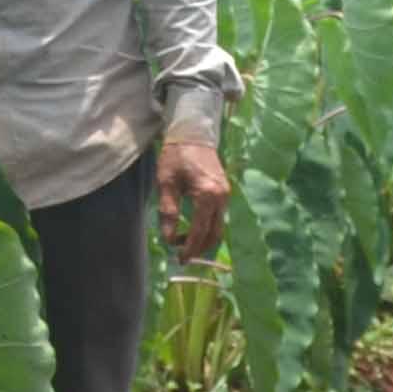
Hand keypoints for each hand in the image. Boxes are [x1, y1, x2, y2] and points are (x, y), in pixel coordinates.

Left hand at [157, 135, 229, 257]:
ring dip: (204, 238)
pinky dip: (208, 227)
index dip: (190, 248)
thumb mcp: (166, 183)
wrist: (193, 133)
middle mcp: (222, 197)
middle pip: (215, 233)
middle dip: (200, 248)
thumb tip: (169, 238)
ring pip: (219, 226)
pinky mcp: (224, 191)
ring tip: (185, 243)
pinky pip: (219, 216)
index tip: (180, 258)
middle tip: (182, 255)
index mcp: (208, 195)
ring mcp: (226, 194)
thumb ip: (169, 211)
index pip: (200, 231)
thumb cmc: (176, 155)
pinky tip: (193, 228)